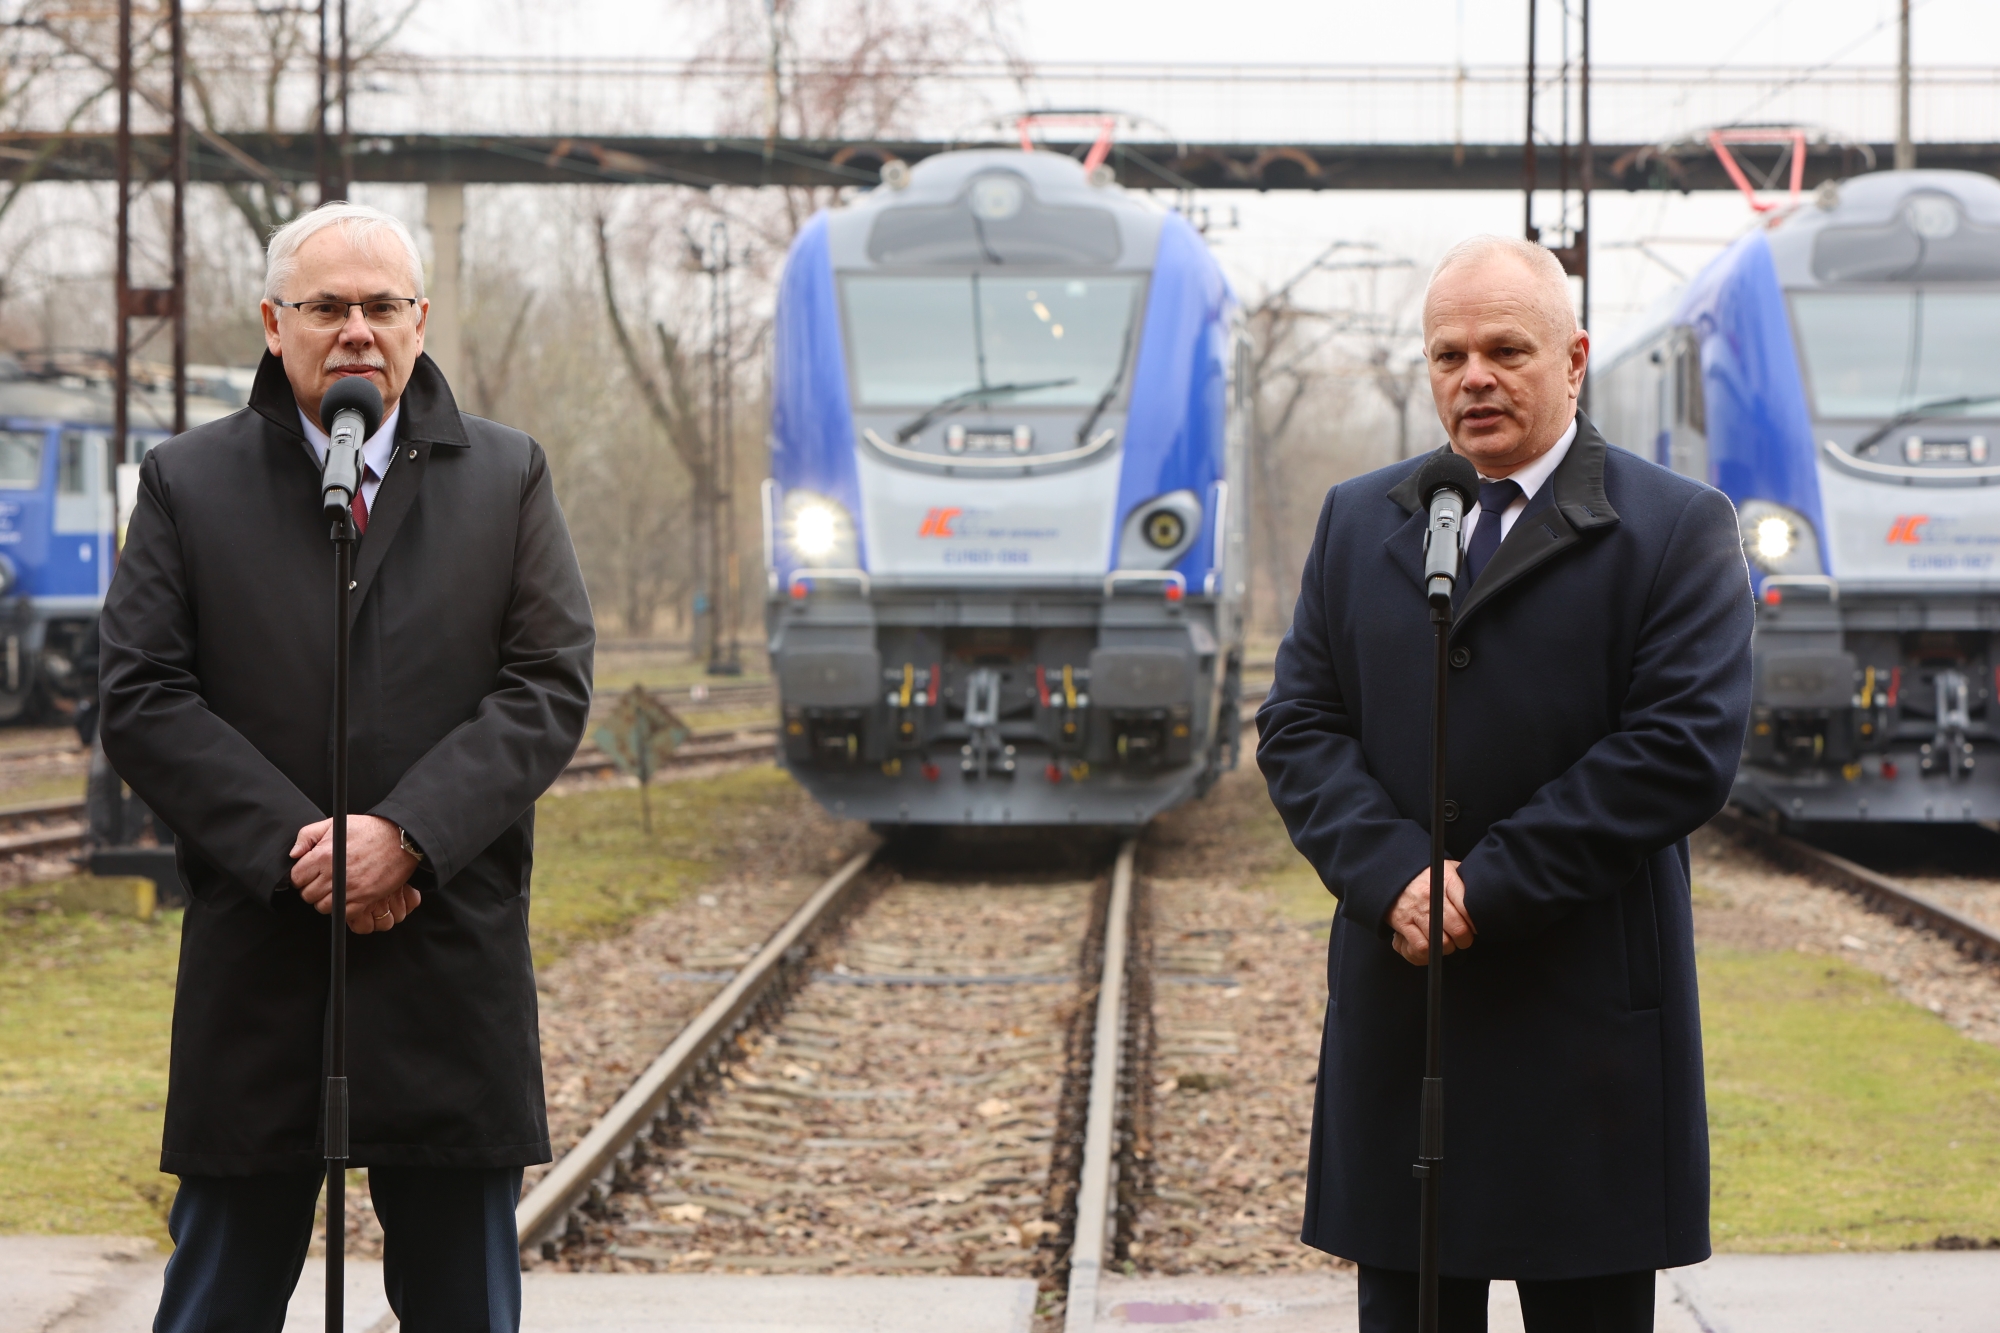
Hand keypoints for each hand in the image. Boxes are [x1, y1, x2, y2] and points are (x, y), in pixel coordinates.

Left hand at [291, 815, 421, 932]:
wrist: (401, 838)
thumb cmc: (369, 829)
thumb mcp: (334, 823)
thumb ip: (307, 835)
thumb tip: (294, 854)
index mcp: (323, 855)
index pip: (296, 878)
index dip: (301, 876)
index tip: (310, 872)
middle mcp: (334, 874)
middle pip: (307, 895)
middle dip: (312, 888)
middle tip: (324, 880)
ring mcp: (350, 889)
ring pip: (322, 907)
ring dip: (326, 900)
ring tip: (335, 888)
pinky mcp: (365, 898)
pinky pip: (343, 914)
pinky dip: (342, 908)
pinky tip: (347, 895)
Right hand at [1386, 860, 1475, 965]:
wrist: (1392, 873)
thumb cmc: (1427, 875)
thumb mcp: (1449, 869)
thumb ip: (1465, 881)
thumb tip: (1486, 897)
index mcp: (1446, 880)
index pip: (1468, 908)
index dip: (1476, 923)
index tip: (1476, 927)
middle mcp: (1431, 895)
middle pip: (1458, 929)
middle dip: (1465, 939)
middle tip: (1464, 938)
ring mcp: (1415, 910)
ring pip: (1441, 941)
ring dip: (1448, 947)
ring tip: (1448, 943)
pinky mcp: (1402, 923)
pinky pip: (1421, 947)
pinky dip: (1430, 953)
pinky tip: (1432, 947)